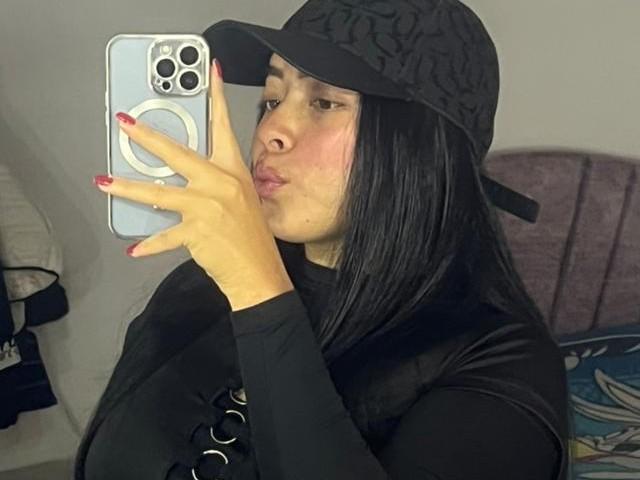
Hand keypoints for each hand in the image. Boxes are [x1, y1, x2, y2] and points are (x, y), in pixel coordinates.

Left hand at [94, 58, 293, 310]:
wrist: (260, 273)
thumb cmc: (252, 238)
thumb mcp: (242, 200)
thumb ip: (216, 182)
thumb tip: (182, 176)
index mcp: (234, 172)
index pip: (224, 128)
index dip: (217, 97)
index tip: (211, 72)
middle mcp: (221, 184)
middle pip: (178, 154)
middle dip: (147, 137)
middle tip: (125, 124)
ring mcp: (208, 207)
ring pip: (159, 193)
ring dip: (128, 187)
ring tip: (104, 182)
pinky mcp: (196, 232)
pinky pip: (164, 236)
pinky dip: (149, 245)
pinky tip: (134, 249)